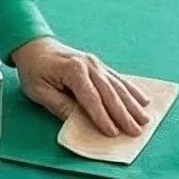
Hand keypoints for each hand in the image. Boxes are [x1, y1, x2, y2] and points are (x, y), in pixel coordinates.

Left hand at [11, 38, 149, 135]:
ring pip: (118, 86)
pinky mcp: (100, 65)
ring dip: (132, 104)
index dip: (102, 117)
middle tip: (136, 131)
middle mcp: (89, 65)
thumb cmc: (34, 69)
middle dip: (124, 114)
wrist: (35, 45)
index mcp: (73, 70)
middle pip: (110, 93)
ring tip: (144, 119)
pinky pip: (119, 79)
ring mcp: (96, 64)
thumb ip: (58, 105)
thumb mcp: (39, 91)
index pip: (91, 98)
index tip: (112, 133)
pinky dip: (132, 90)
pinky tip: (143, 100)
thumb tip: (77, 122)